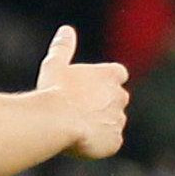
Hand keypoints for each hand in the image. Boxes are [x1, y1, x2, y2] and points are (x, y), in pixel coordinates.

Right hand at [37, 25, 129, 159]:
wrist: (56, 121)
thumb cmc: (53, 91)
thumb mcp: (54, 66)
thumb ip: (63, 49)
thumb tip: (65, 30)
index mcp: (111, 75)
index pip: (117, 75)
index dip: (103, 83)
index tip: (87, 89)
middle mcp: (120, 96)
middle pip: (115, 100)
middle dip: (101, 105)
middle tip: (75, 111)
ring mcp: (119, 120)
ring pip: (111, 123)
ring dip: (98, 126)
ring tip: (73, 130)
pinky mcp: (114, 142)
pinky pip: (109, 144)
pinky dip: (97, 145)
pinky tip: (79, 144)